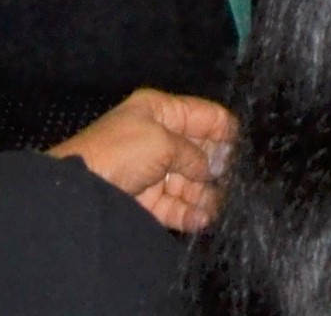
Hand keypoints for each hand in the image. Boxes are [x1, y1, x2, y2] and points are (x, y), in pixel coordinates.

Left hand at [52, 85, 235, 231]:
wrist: (81, 188)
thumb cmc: (122, 152)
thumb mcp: (162, 141)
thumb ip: (193, 154)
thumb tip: (212, 169)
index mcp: (159, 111)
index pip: (201, 115)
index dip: (225, 129)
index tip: (248, 146)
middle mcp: (157, 137)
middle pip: (197, 151)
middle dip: (217, 166)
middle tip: (238, 181)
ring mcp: (150, 170)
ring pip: (187, 181)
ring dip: (206, 194)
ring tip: (223, 205)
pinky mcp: (145, 200)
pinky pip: (173, 205)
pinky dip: (189, 213)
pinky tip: (205, 219)